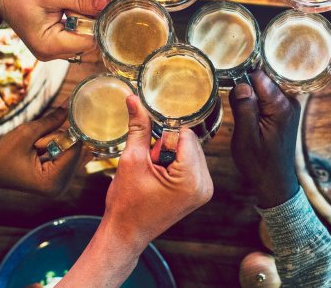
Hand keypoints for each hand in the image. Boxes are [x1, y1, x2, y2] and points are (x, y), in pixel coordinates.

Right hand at [0, 0, 109, 61]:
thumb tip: (106, 3)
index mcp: (50, 45)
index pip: (90, 42)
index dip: (95, 23)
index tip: (89, 6)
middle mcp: (50, 54)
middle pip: (88, 44)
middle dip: (88, 24)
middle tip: (74, 4)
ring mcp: (50, 52)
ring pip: (82, 41)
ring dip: (82, 24)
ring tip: (66, 8)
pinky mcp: (51, 45)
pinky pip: (73, 38)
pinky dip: (75, 25)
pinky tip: (65, 12)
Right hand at [0, 107, 87, 219]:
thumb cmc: (1, 156)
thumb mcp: (25, 134)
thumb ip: (51, 120)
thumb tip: (71, 105)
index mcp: (52, 182)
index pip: (75, 149)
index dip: (64, 134)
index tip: (45, 133)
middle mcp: (61, 186)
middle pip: (77, 150)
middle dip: (58, 139)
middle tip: (35, 144)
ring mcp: (61, 183)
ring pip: (73, 150)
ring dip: (56, 142)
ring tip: (35, 148)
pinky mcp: (59, 177)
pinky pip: (68, 154)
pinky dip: (57, 146)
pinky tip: (39, 148)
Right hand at [103, 95, 212, 245]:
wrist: (126, 232)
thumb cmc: (126, 203)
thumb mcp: (132, 160)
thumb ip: (139, 127)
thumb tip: (134, 98)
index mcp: (191, 178)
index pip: (184, 134)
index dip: (164, 133)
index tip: (148, 142)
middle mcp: (205, 184)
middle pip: (190, 141)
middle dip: (167, 144)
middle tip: (149, 162)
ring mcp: (205, 189)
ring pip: (190, 150)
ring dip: (171, 153)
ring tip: (154, 172)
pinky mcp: (200, 192)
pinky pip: (191, 162)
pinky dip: (175, 162)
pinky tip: (160, 176)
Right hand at [229, 71, 300, 208]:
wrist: (275, 182)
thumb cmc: (259, 163)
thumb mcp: (246, 137)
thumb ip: (244, 108)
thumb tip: (241, 83)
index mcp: (281, 106)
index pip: (259, 76)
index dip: (242, 78)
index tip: (230, 84)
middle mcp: (289, 102)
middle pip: (263, 78)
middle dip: (247, 84)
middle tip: (234, 99)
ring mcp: (289, 105)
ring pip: (265, 86)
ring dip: (251, 93)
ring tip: (241, 108)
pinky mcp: (285, 110)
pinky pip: (268, 95)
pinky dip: (257, 100)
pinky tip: (249, 111)